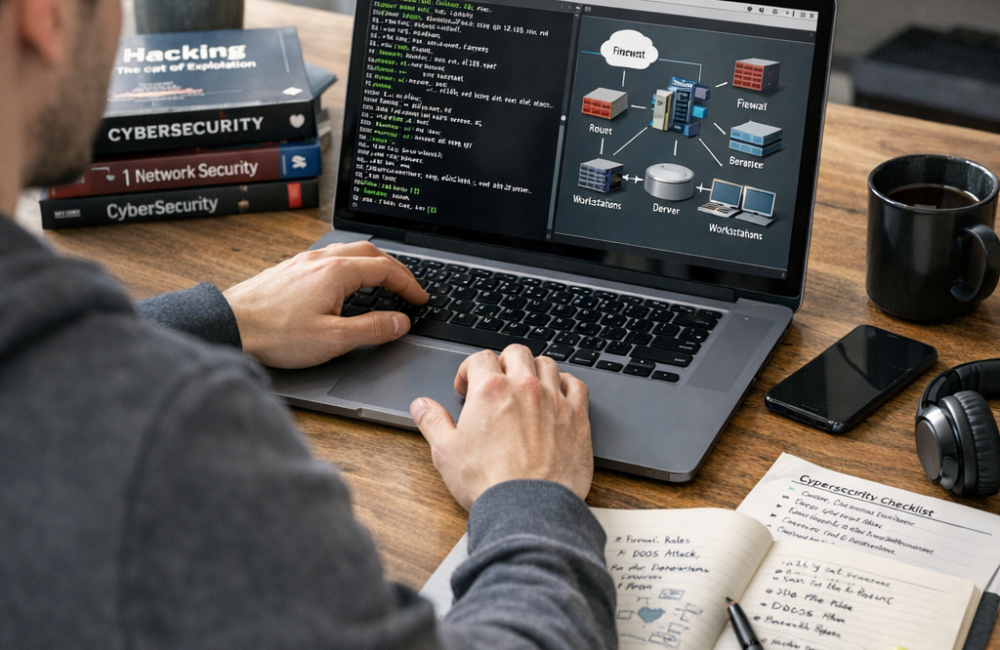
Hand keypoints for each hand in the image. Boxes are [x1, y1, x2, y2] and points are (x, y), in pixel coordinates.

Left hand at [222, 241, 427, 368]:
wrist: (228, 325)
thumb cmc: (275, 334)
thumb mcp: (332, 339)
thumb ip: (372, 329)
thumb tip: (400, 322)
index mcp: (336, 272)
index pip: (386, 269)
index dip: (409, 284)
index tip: (421, 299)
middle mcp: (320, 260)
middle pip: (370, 252)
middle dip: (395, 268)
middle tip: (409, 287)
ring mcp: (303, 262)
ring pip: (348, 251)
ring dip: (373, 263)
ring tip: (384, 281)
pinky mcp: (290, 269)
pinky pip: (330, 258)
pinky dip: (351, 266)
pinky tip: (346, 282)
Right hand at [410, 345, 592, 509]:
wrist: (529, 508)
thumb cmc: (489, 483)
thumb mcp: (446, 453)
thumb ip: (432, 422)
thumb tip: (421, 406)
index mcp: (490, 390)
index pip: (480, 358)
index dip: (469, 370)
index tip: (467, 387)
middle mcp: (524, 387)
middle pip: (516, 353)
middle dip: (502, 363)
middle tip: (495, 384)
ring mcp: (554, 400)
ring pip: (547, 364)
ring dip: (534, 370)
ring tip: (525, 387)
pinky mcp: (577, 418)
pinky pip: (576, 386)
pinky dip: (566, 385)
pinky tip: (558, 395)